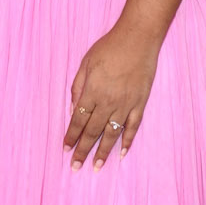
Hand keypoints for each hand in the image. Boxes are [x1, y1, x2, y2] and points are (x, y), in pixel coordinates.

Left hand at [64, 21, 158, 170]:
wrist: (138, 38)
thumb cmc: (109, 46)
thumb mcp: (86, 62)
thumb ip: (78, 86)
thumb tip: (74, 108)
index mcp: (92, 91)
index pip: (78, 120)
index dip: (71, 136)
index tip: (66, 149)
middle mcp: (107, 101)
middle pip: (92, 131)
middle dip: (82, 150)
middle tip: (75, 167)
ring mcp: (125, 104)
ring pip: (111, 134)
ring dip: (103, 152)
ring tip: (96, 167)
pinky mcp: (139, 103)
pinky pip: (132, 126)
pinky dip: (127, 141)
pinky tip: (121, 153)